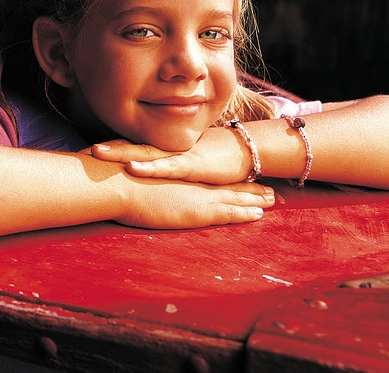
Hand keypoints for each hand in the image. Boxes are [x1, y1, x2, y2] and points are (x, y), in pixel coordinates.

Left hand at [92, 126, 251, 184]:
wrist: (242, 152)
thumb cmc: (209, 161)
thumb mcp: (179, 167)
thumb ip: (160, 171)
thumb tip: (137, 177)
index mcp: (158, 152)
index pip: (125, 148)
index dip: (104, 149)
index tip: (78, 152)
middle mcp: (163, 151)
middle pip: (126, 147)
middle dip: (103, 148)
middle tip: (76, 149)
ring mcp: (175, 156)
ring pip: (141, 153)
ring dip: (118, 152)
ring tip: (96, 151)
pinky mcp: (190, 165)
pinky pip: (166, 166)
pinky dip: (149, 166)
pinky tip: (133, 167)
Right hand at [118, 176, 273, 228]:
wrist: (117, 183)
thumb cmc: (115, 179)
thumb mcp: (129, 176)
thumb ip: (138, 180)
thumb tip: (129, 181)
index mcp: (176, 177)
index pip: (206, 179)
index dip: (223, 179)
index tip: (239, 178)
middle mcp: (190, 183)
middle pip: (225, 185)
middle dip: (248, 188)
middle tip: (269, 190)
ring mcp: (196, 195)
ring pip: (234, 197)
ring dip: (254, 198)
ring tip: (273, 199)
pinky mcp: (197, 210)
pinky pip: (228, 212)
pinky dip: (245, 212)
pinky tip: (259, 214)